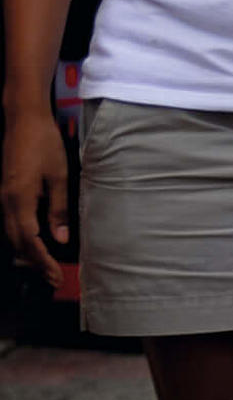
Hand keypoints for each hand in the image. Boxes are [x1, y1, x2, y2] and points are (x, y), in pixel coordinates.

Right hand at [2, 110, 69, 288]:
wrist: (23, 120)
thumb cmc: (44, 144)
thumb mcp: (59, 175)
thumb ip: (58, 208)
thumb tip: (60, 239)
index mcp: (20, 201)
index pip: (30, 242)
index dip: (43, 261)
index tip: (56, 276)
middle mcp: (7, 203)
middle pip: (18, 243)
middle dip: (35, 263)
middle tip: (53, 278)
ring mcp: (4, 198)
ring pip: (12, 235)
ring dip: (28, 252)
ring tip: (46, 266)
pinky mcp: (7, 192)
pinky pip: (11, 223)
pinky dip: (23, 237)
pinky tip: (35, 242)